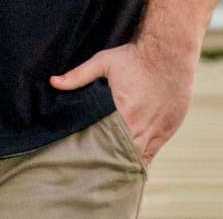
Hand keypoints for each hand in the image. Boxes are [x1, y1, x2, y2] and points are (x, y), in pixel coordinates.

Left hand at [48, 36, 195, 163]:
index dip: (97, 155)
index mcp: (124, 114)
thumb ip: (78, 75)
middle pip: (123, 157)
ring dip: (128, 163)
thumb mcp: (103, 62)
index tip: (86, 160)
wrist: (170, 51)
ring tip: (113, 171)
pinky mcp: (169, 128)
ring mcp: (158, 130)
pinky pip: (155, 151)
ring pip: (140, 158)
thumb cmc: (134, 57)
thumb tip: (53, 82)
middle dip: (111, 163)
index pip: (107, 146)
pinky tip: (133, 163)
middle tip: (96, 169)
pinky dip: (144, 157)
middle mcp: (142, 127)